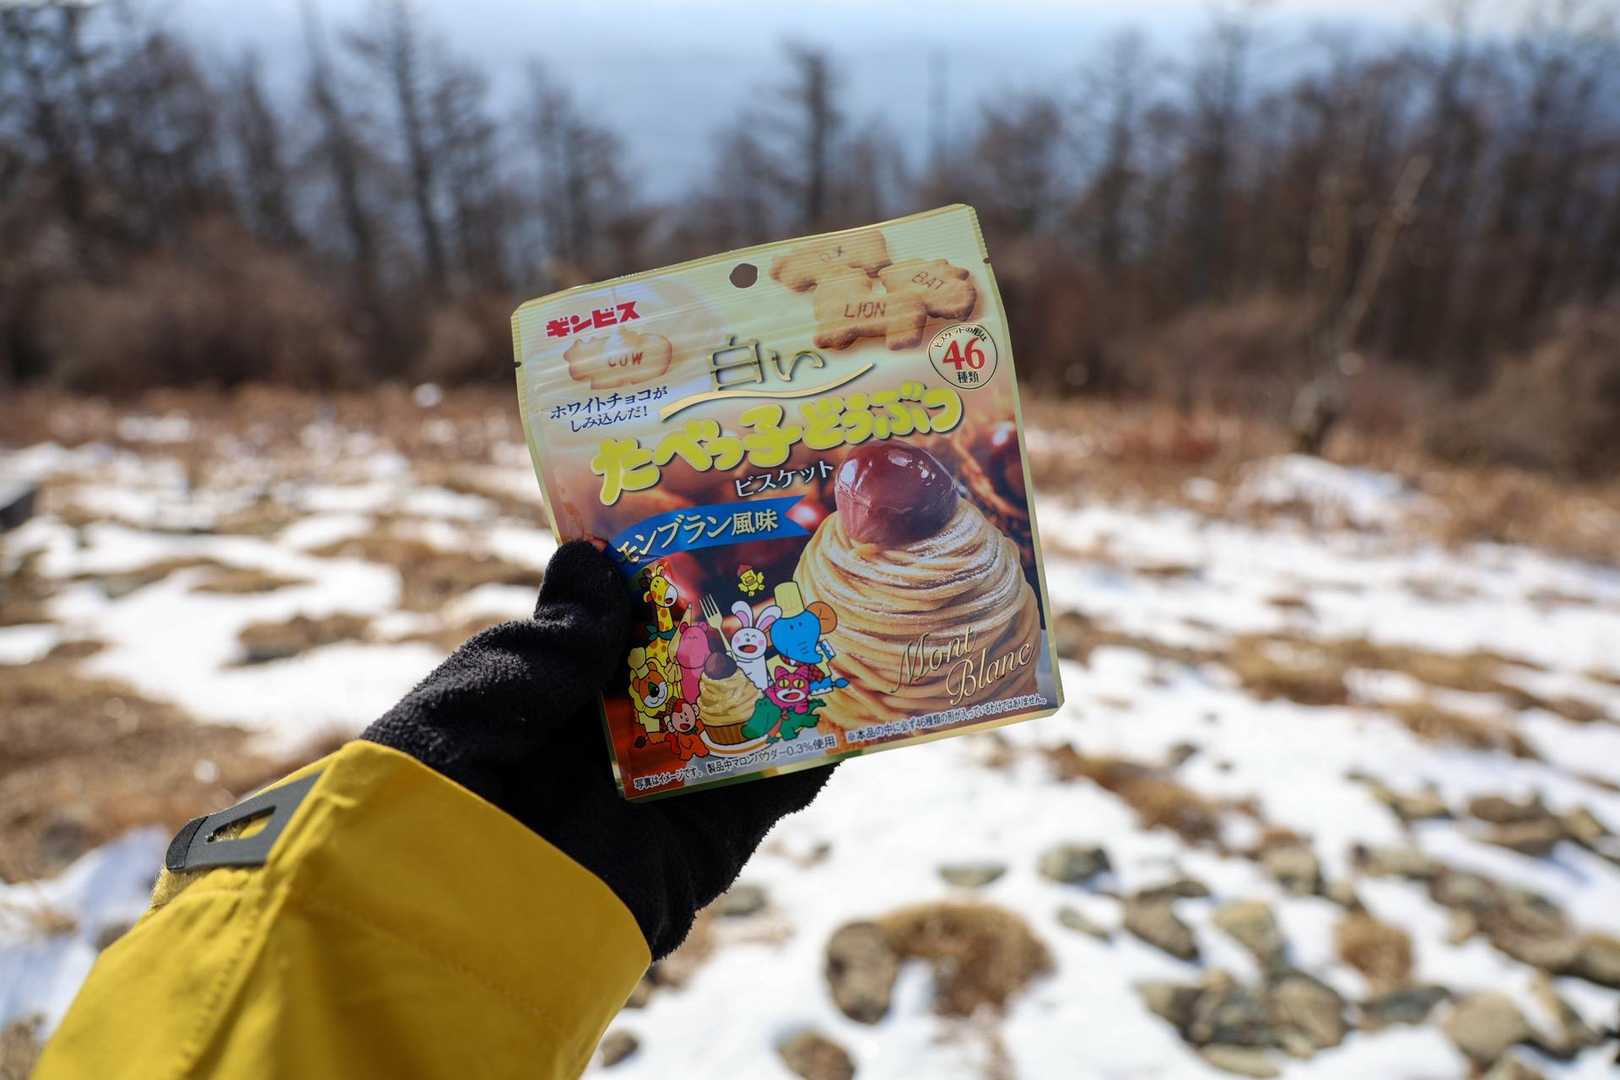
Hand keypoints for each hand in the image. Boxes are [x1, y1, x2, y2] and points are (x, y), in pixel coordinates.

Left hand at [361, 540, 834, 958]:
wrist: (452, 927)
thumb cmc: (437, 797)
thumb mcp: (481, 696)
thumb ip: (551, 639)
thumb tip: (593, 556)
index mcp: (545, 701)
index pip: (614, 626)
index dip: (660, 575)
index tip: (711, 520)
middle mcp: (606, 744)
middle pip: (690, 668)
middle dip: (738, 618)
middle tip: (796, 553)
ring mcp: (659, 795)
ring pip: (740, 723)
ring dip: (787, 675)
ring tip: (836, 612)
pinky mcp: (700, 848)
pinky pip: (765, 793)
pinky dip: (811, 752)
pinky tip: (847, 704)